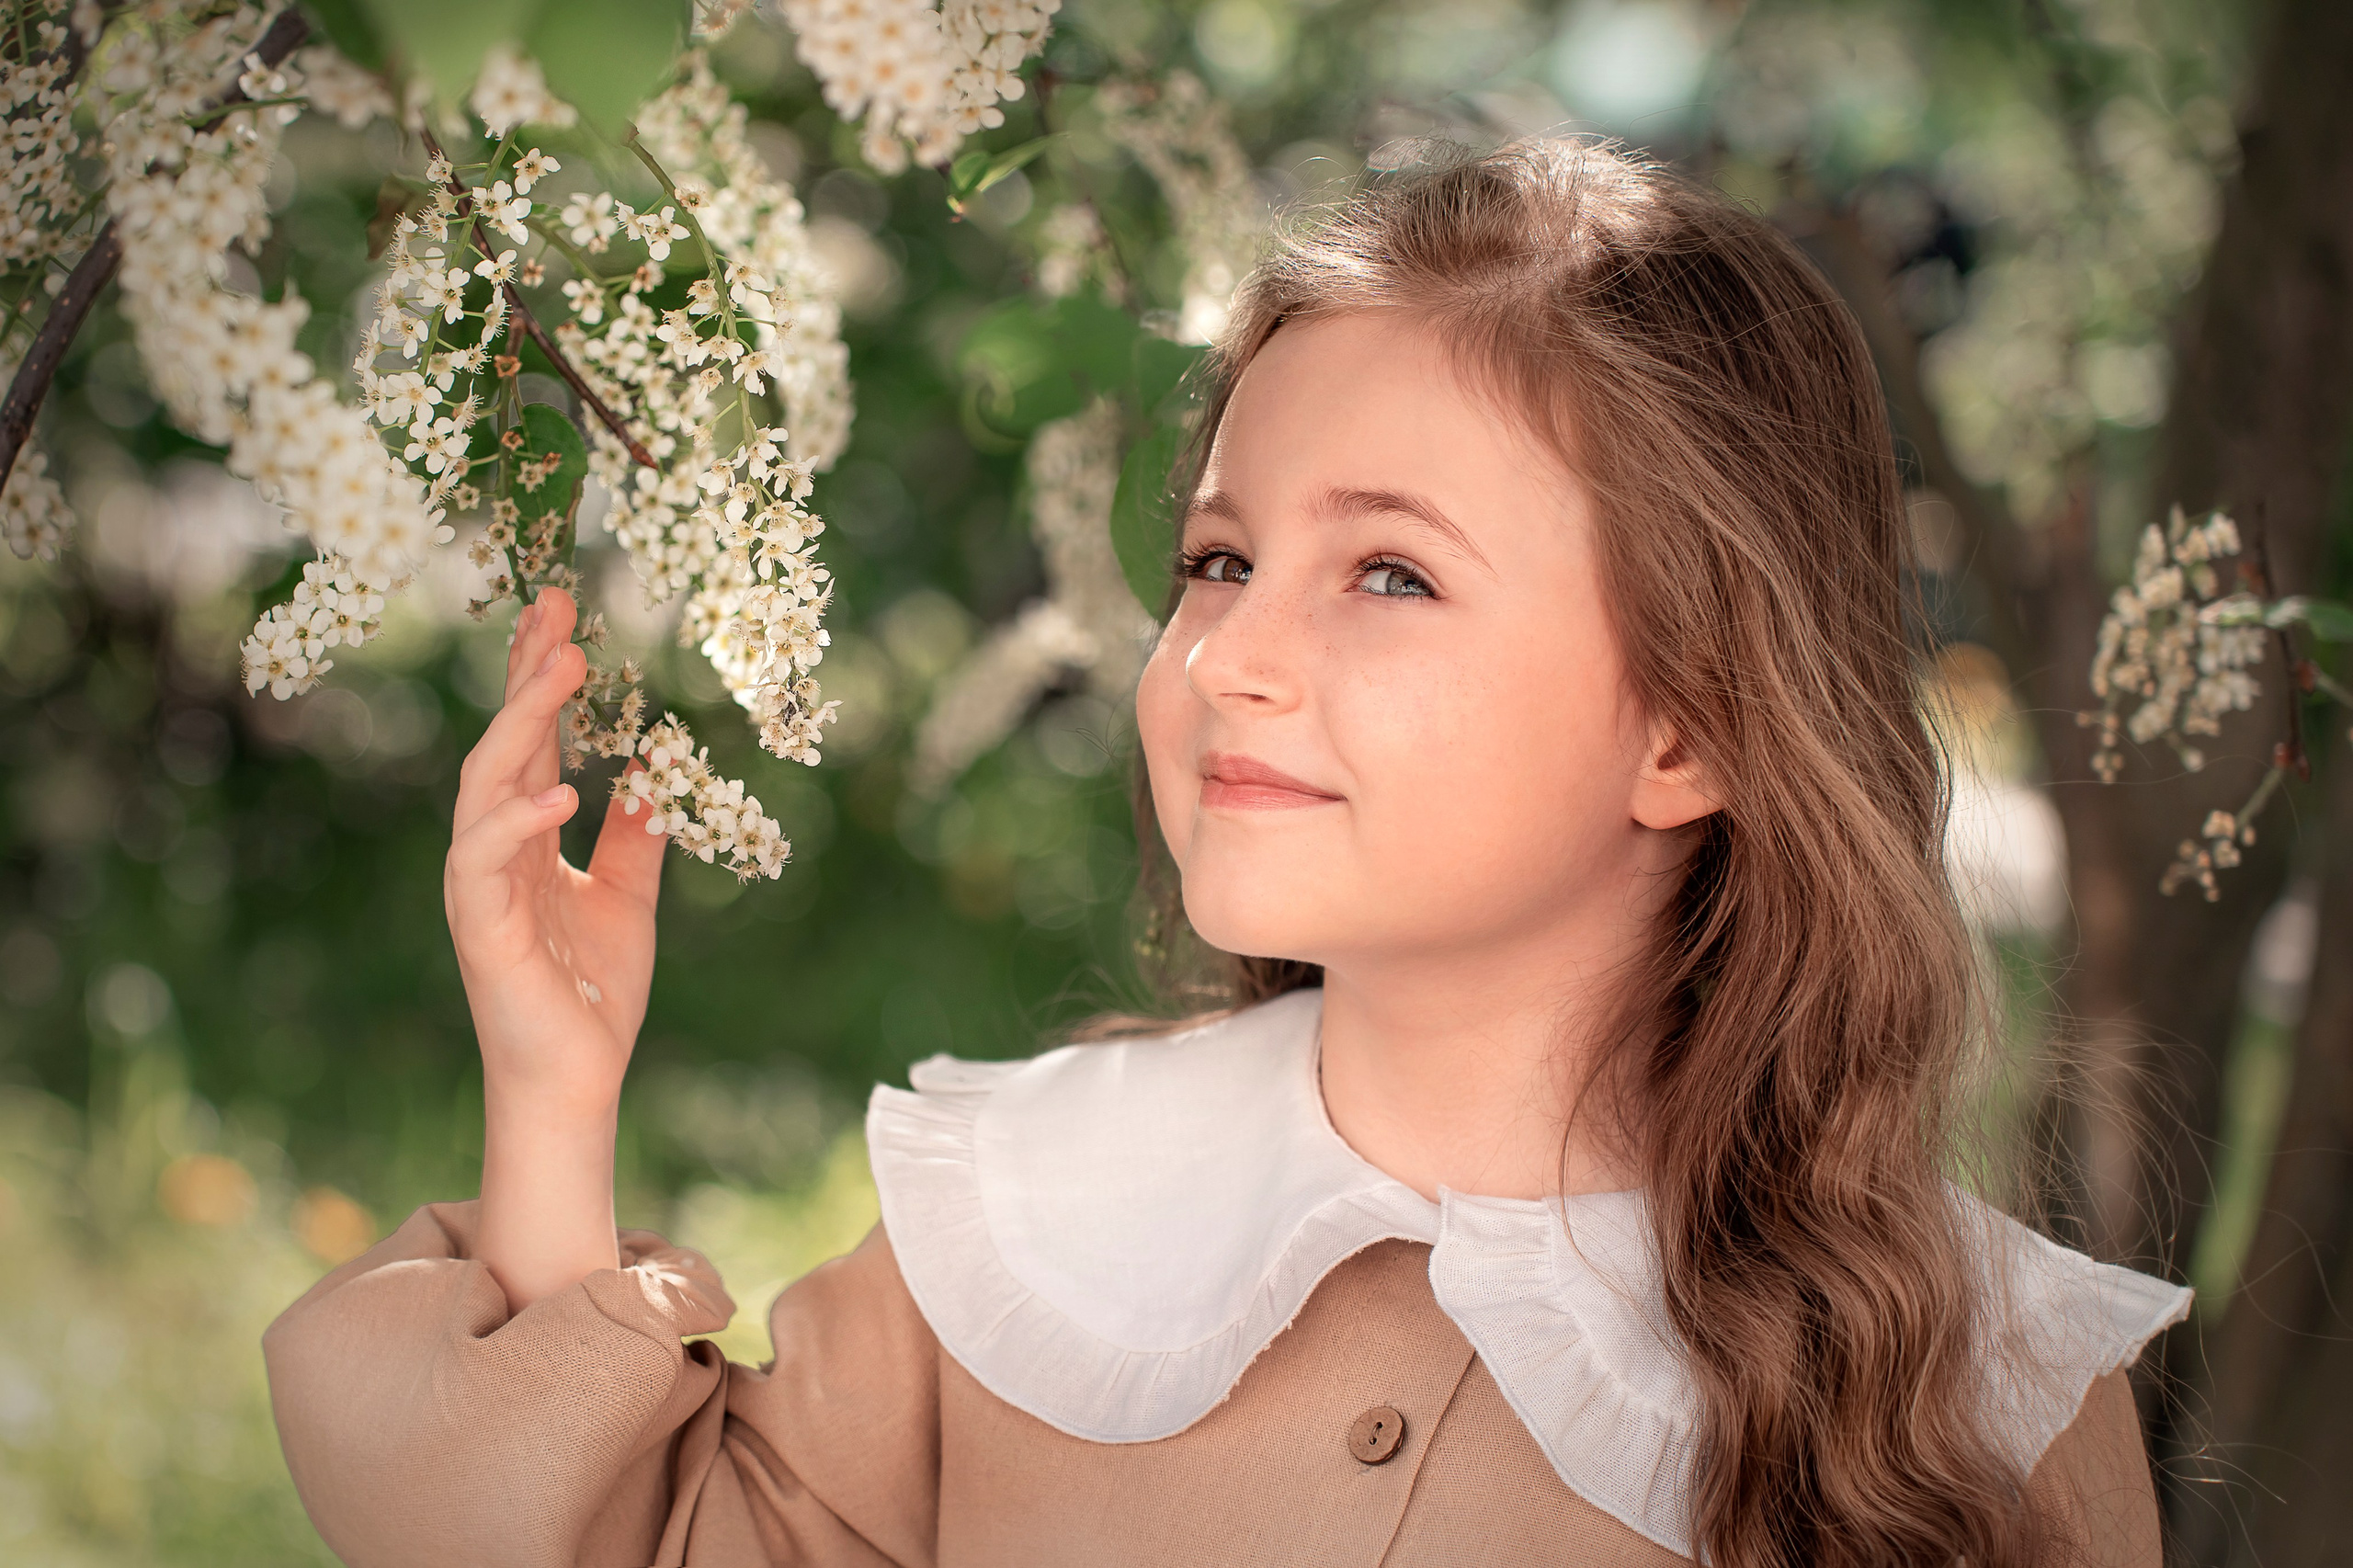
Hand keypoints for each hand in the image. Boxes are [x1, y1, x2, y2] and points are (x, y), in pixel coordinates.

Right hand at [444, 587, 665, 1117]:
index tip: (562, 612)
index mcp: (526, 838)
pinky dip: (518, 821)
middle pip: (502, 743)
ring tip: (563, 668)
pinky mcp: (479, 926)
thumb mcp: (630, 897)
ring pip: (485, 784)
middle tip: (555, 605)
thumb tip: (655, 767)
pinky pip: (484, 859)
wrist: (578, 1076)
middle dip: (525, 674)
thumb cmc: (594, 994)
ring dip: (521, 723)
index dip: (540, 677)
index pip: (530, 740)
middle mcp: (494, 850)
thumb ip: (637, 834)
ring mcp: (480, 885)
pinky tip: (560, 792)